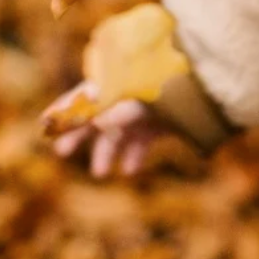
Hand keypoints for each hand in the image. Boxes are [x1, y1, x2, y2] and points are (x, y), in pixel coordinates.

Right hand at [43, 81, 167, 177]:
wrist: (213, 90)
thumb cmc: (176, 88)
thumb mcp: (149, 99)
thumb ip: (124, 109)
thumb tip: (97, 121)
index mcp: (121, 85)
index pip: (86, 96)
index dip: (65, 109)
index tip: (44, 123)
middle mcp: (129, 96)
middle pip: (98, 116)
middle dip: (80, 134)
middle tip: (61, 152)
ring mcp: (146, 110)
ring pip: (120, 132)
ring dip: (108, 151)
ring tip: (101, 173)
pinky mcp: (162, 123)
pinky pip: (144, 140)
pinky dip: (137, 154)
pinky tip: (131, 170)